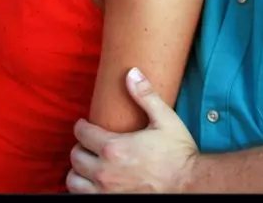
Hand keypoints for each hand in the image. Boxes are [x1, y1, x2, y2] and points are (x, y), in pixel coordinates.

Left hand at [66, 67, 198, 192]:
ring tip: (88, 163)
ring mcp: (106, 193)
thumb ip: (145, 95)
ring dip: (78, 170)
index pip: (83, 133)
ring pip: (74, 180)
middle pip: (75, 156)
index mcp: (114, 147)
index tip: (85, 124)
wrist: (189, 185)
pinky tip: (92, 182)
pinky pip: (82, 197)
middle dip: (80, 146)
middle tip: (89, 142)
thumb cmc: (177, 152)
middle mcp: (105, 172)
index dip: (81, 126)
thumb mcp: (164, 118)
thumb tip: (132, 72)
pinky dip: (83, 188)